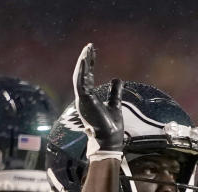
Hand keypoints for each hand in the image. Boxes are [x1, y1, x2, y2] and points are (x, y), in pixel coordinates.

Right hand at [72, 43, 123, 161]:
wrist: (109, 139)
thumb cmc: (111, 126)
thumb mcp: (115, 103)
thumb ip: (115, 91)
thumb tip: (117, 79)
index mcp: (89, 98)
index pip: (88, 77)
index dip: (90, 64)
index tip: (93, 52)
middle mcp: (83, 97)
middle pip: (82, 74)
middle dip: (86, 59)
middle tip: (90, 46)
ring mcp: (81, 99)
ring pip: (79, 76)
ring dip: (83, 62)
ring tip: (87, 49)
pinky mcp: (83, 100)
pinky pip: (80, 82)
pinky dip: (82, 70)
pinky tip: (85, 60)